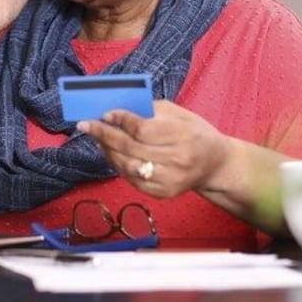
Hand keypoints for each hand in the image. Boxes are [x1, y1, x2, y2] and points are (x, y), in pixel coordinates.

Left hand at [78, 100, 231, 197]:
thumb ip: (150, 110)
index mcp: (183, 135)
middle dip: (104, 134)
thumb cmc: (195, 132)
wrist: (216, 165)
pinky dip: (118, 166)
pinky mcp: (165, 193)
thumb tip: (117, 108)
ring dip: (107, 151)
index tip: (105, 113)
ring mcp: (171, 180)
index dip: (121, 120)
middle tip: (85, 125)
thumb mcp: (180, 113)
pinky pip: (133, 181)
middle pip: (131, 148)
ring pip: (128, 166)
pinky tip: (111, 154)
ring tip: (97, 139)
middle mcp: (178, 160)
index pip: (143, 130)